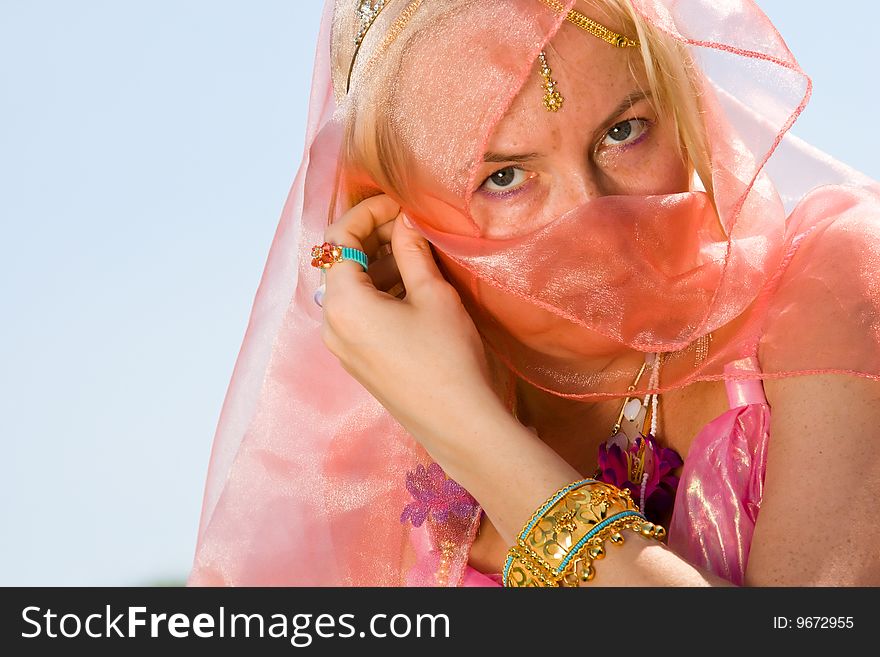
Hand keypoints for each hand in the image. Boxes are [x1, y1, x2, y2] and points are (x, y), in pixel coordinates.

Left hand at [319, 195, 499, 446]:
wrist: (459, 424)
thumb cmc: (448, 357)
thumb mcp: (433, 295)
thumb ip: (412, 250)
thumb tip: (405, 220)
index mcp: (343, 303)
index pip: (337, 239)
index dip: (367, 212)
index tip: (399, 204)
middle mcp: (331, 324)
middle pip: (339, 264)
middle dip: (372, 237)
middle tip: (410, 225)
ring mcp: (342, 347)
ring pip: (350, 289)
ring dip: (377, 264)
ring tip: (417, 252)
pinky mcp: (357, 361)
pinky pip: (358, 314)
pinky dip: (378, 291)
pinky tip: (411, 286)